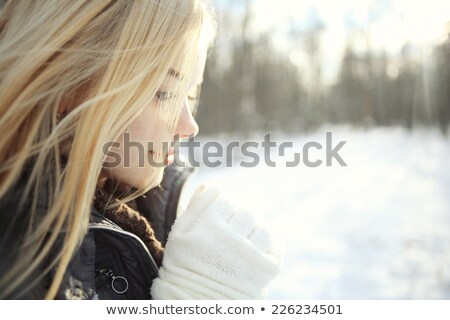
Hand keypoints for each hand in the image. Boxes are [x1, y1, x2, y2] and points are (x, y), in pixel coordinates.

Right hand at [151, 185, 281, 298]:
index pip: (227, 202)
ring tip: (244, 242)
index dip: (223, 210)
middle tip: (232, 234)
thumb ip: (195, 206)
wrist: (198, 300)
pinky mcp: (266, 268)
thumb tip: (211, 186)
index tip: (219, 222)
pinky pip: (275, 242)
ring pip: (263, 227)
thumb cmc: (186, 263)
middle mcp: (231, 239)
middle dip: (239, 220)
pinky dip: (269, 242)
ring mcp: (251, 255)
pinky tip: (256, 249)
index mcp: (209, 227)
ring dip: (254, 231)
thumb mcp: (180, 234)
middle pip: (246, 212)